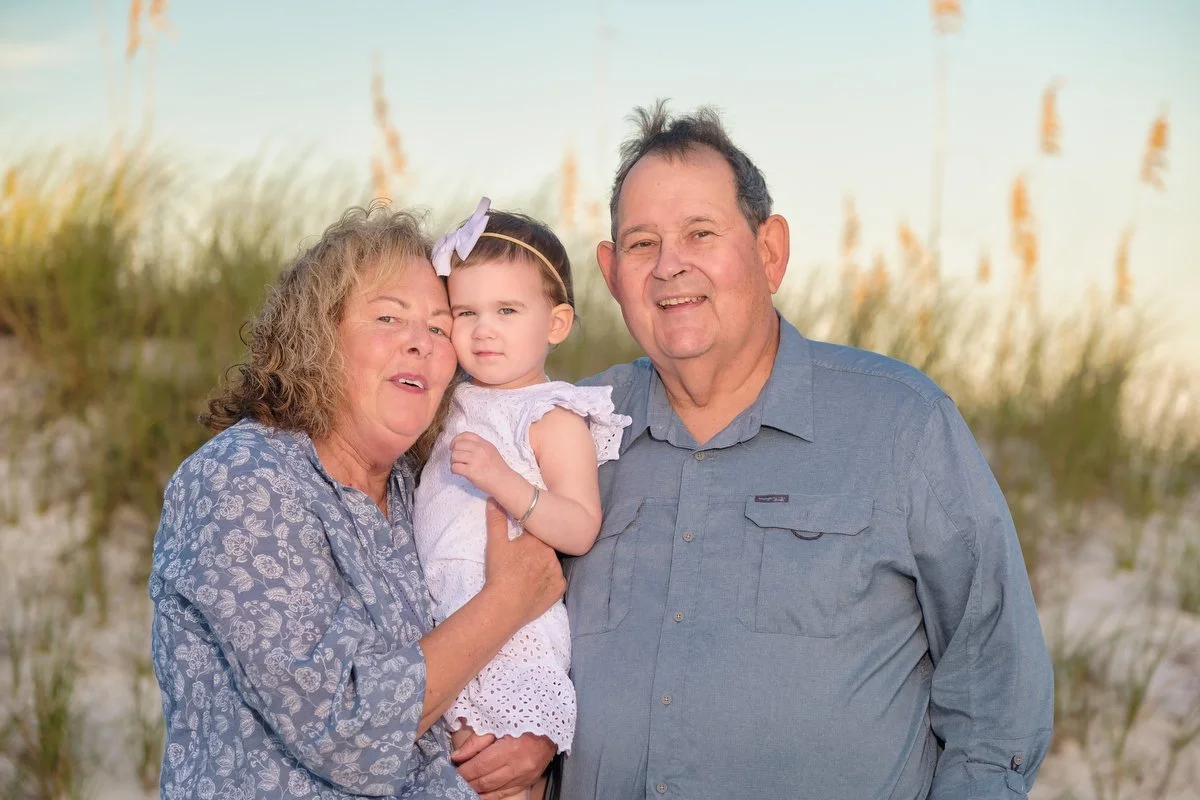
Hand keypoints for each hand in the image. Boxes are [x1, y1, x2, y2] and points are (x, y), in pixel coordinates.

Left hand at [450, 432, 512, 494]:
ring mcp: (475, 460)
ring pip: (454, 456)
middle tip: (457, 460)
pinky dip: (454, 470)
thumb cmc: (497, 469)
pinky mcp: (471, 471)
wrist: (504, 482)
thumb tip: (462, 447)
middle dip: (454, 453)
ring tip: (459, 467)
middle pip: (457, 445)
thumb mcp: (491, 451)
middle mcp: (479, 449)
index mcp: (484, 444)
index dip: (456, 440)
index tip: (453, 446)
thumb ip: (479, 447)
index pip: (466, 435)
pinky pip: (455, 467)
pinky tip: (459, 473)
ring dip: (453, 462)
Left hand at [452, 730, 556, 798]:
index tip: (453, 769)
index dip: (464, 770)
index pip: (479, 766)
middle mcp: (518, 766)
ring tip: (466, 786)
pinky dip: (492, 795)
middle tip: (456, 779)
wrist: (552, 727)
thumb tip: (457, 757)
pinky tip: (481, 793)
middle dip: (468, 781)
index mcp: (510, 748)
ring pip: (494, 790)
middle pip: (485, 780)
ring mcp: (524, 777)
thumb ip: (476, 741)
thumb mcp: (498, 724)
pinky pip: (506, 793)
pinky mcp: (528, 782)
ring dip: (478, 790)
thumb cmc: (523, 721)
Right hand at [482, 500, 563, 626]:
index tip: (522, 544)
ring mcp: (557, 572)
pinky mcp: (559, 589)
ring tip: (528, 575)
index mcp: (538, 540)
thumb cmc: (499, 572)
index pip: (537, 531)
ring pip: (552, 564)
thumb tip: (494, 500)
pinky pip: (557, 582)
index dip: (529, 536)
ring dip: (544, 566)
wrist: (504, 605)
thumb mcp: (495, 544)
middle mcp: (552, 553)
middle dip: (537, 551)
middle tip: (523, 561)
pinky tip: (537, 587)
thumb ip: (496, 520)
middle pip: (546, 547)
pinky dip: (549, 582)